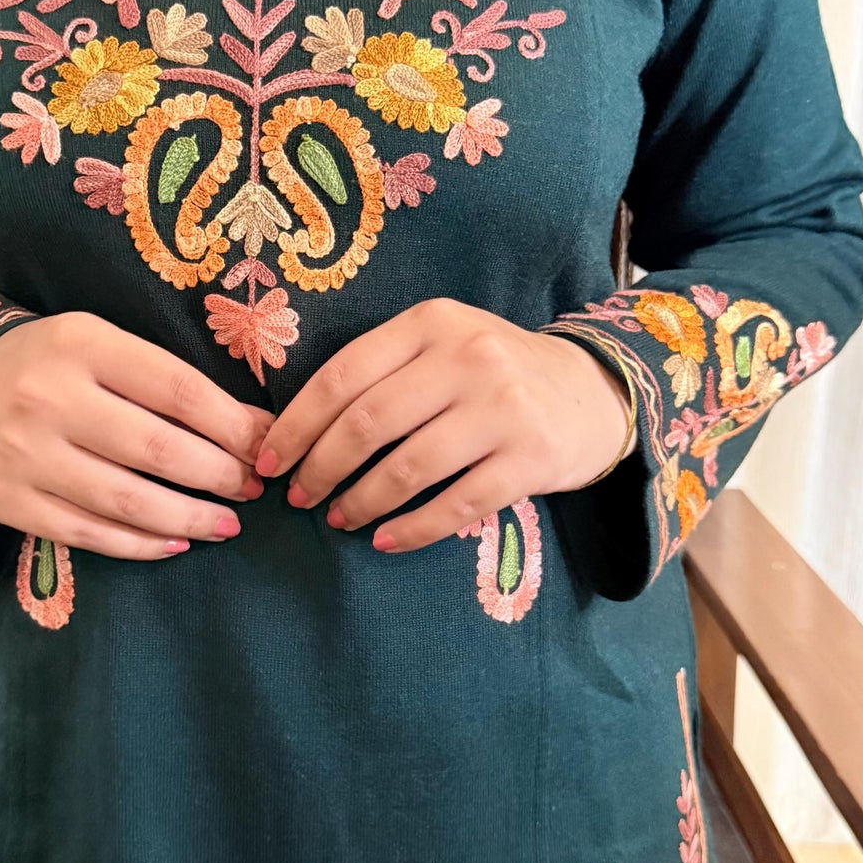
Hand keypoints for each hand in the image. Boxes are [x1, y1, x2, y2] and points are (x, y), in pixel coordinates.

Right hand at [0, 312, 271, 559]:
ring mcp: (23, 456)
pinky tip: (176, 542)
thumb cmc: (56, 364)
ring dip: (189, 518)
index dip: (232, 426)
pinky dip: (141, 545)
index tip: (265, 447)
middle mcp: (47, 399)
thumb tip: (255, 429)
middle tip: (252, 488)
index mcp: (82, 346)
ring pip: (127, 501)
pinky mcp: (8, 502)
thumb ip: (171, 383)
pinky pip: (89, 534)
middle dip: (219, 476)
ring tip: (226, 524)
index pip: (178, 391)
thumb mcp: (107, 347)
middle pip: (157, 450)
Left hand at [254, 298, 634, 552]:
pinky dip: (411, 529)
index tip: (269, 461)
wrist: (593, 392)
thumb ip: (381, 370)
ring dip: (361, 501)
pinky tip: (385, 540)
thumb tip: (298, 430)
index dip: (296, 425)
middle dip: (320, 468)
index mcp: (431, 322)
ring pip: (408, 467)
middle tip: (299, 498)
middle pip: (367, 423)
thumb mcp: (442, 344)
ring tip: (338, 518)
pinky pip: (456, 506)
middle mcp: (468, 357)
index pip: (342, 374)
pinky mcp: (531, 459)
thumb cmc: (493, 373)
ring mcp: (503, 408)